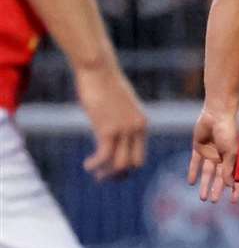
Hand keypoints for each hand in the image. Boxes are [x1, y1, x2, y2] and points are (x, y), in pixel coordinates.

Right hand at [75, 65, 146, 179]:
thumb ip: (120, 118)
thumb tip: (111, 128)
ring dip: (107, 173)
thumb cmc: (105, 83)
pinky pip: (104, 155)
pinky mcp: (108, 128)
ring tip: (95, 174)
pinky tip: (87, 165)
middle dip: (119, 174)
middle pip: (134, 163)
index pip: (140, 154)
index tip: (113, 170)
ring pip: (120, 164)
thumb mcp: (119, 104)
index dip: (128, 167)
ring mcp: (124, 130)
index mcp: (142, 123)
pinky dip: (96, 164)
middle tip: (103, 177)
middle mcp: (137, 129)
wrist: (98, 69)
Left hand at [187, 105, 238, 202]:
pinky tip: (191, 182)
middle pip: (220, 177)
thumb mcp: (231, 152)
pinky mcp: (199, 148)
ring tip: (203, 197)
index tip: (234, 201)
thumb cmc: (228, 132)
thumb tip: (229, 185)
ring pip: (207, 172)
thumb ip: (228, 168)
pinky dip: (193, 172)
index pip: (235, 176)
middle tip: (214, 201)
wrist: (216, 114)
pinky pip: (195, 162)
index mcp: (234, 158)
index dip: (235, 189)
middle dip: (217, 189)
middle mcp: (223, 157)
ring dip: (205, 184)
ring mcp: (210, 153)